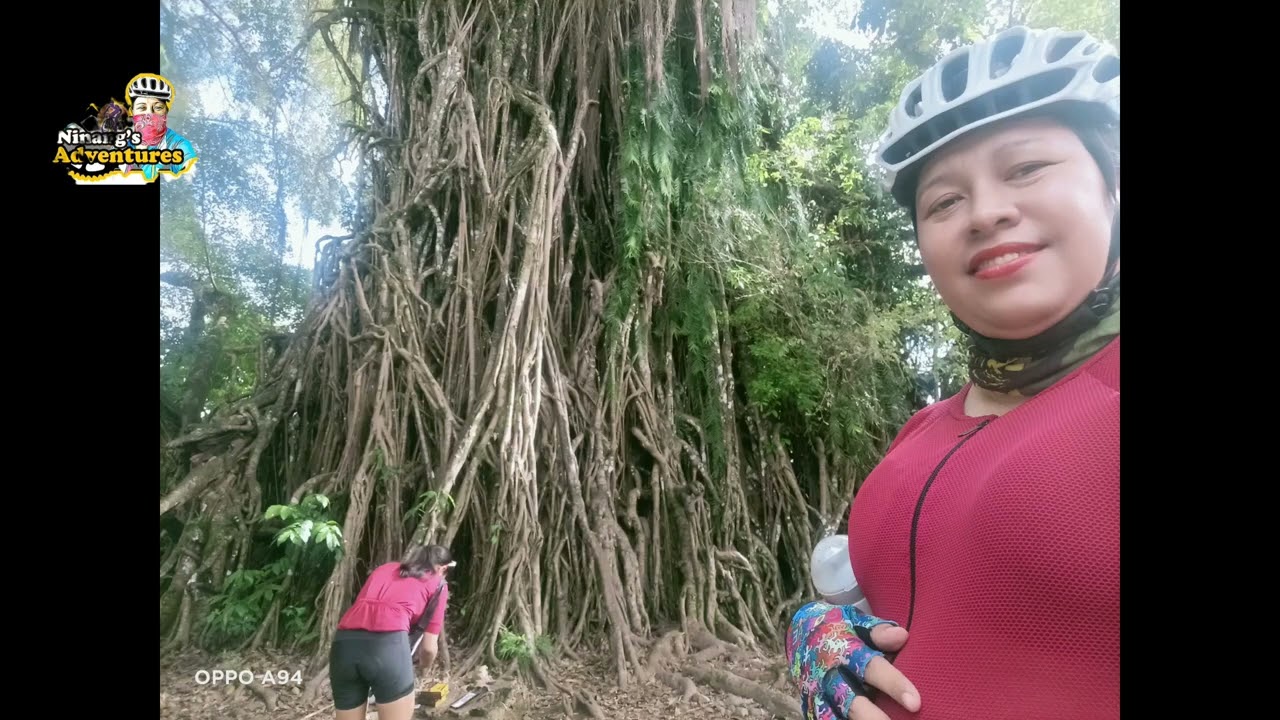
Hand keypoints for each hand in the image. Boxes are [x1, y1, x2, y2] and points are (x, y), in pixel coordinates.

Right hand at [786, 602, 920, 719]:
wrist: (799, 633)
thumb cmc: (839, 628)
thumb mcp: (855, 622)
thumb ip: (878, 631)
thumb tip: (902, 636)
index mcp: (843, 650)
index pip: (871, 668)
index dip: (893, 685)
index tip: (916, 703)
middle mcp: (829, 676)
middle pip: (852, 703)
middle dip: (874, 718)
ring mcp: (818, 695)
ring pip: (835, 718)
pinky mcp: (811, 708)